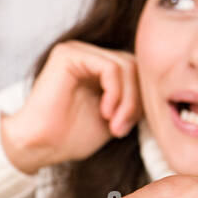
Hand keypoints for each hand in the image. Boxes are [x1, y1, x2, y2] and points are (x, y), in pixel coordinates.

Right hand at [0, 41, 142, 173]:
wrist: (39, 146)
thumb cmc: (69, 136)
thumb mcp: (114, 117)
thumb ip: (132, 100)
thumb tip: (159, 93)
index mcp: (96, 67)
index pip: (135, 71)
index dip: (139, 99)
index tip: (126, 128)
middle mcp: (87, 54)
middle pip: (134, 65)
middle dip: (135, 100)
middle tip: (122, 128)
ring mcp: (77, 51)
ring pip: (125, 66)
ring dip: (127, 100)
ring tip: (115, 124)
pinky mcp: (69, 54)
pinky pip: (110, 67)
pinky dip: (116, 92)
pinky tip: (106, 112)